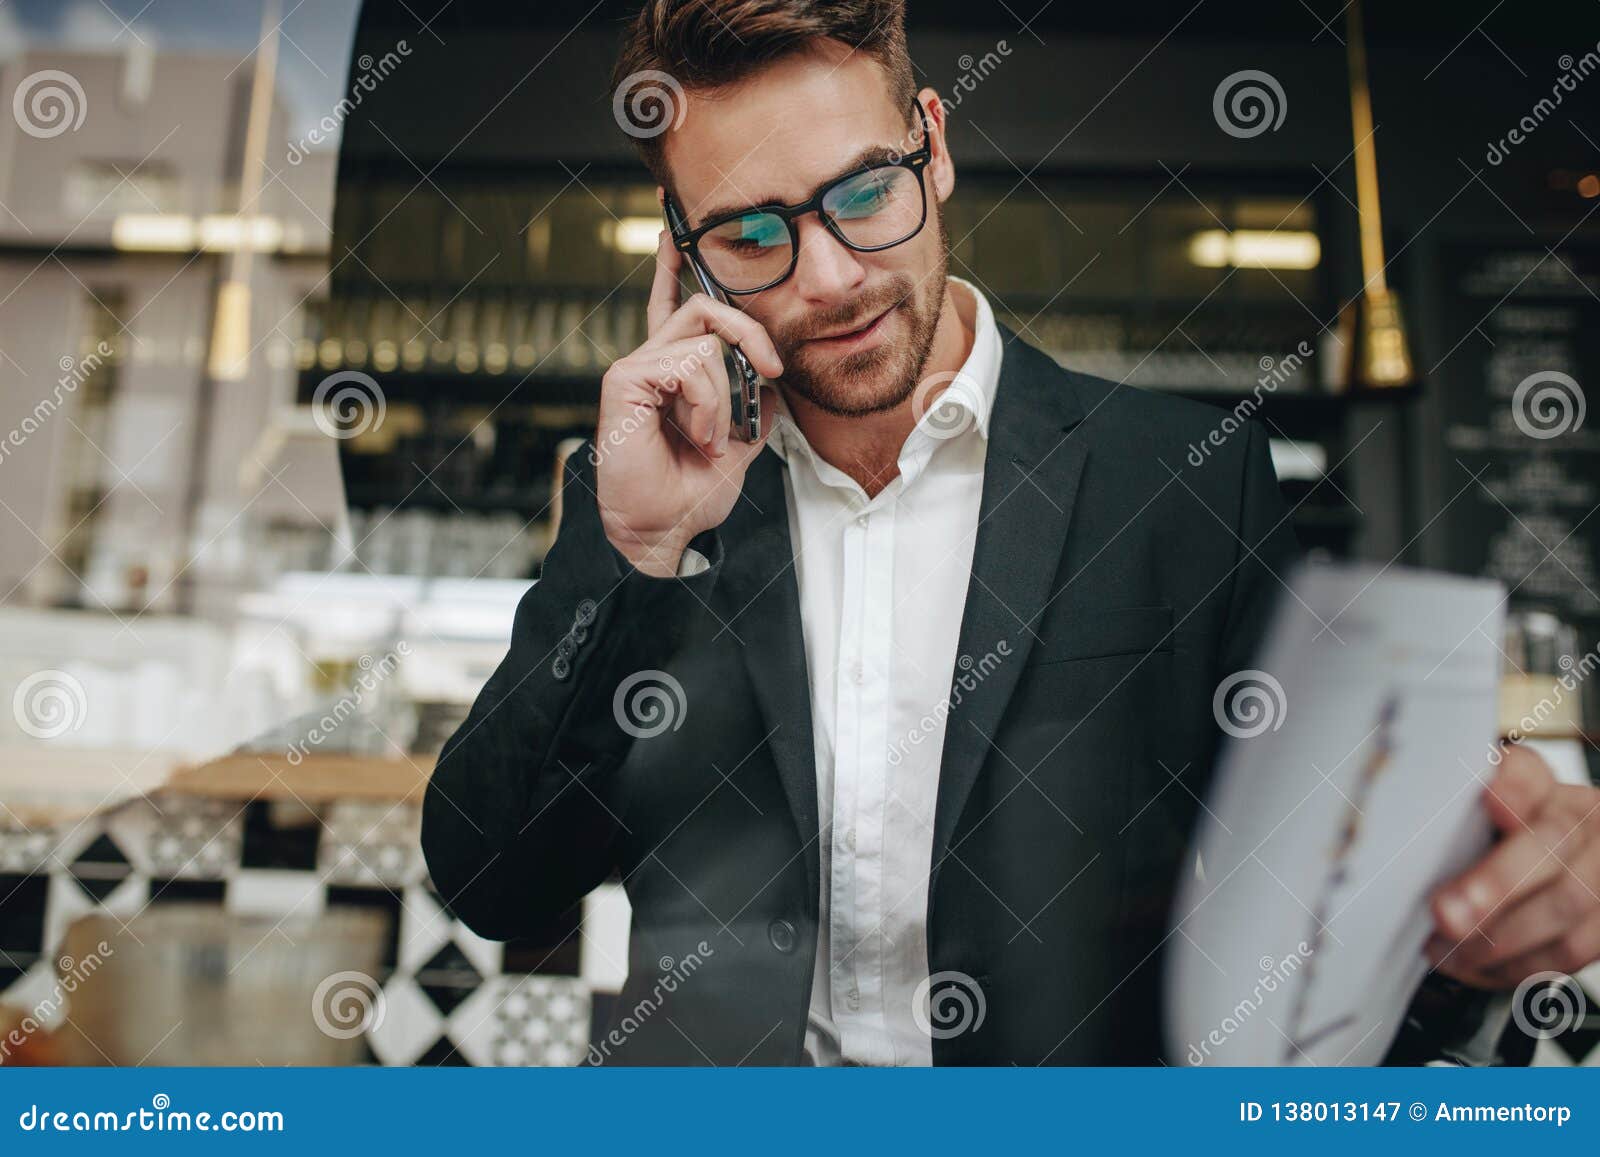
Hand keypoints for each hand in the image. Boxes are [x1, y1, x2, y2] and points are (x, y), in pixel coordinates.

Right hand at [593, 228, 780, 576]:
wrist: (663, 531)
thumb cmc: (689, 494)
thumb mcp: (741, 445)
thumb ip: (753, 406)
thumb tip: (771, 384)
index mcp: (673, 374)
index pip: (673, 306)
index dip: (672, 266)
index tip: (675, 229)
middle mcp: (651, 363)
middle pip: (704, 306)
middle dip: (750, 331)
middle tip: (772, 370)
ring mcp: (635, 368)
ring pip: (705, 340)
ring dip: (725, 397)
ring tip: (713, 439)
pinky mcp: (624, 379)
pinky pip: (689, 365)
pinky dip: (707, 405)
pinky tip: (699, 437)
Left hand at [1426, 743, 1599, 987]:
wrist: (1550, 867)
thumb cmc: (1488, 842)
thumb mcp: (1466, 817)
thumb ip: (1445, 816)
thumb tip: (1398, 828)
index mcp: (1541, 785)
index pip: (1528, 773)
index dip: (1513, 787)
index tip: (1490, 799)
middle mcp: (1582, 820)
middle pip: (1550, 844)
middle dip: (1496, 884)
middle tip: (1444, 914)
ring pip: (1566, 906)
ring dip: (1498, 939)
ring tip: (1446, 949)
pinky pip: (1569, 951)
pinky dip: (1516, 966)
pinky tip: (1474, 965)